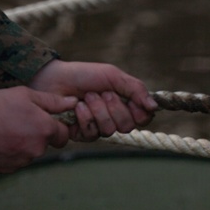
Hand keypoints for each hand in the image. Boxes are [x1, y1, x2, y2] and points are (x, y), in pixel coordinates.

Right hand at [0, 87, 76, 172]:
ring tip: (3, 129)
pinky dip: (8, 152)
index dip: (55, 127)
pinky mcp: (6, 169)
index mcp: (45, 130)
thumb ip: (53, 101)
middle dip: (36, 134)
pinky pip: (14, 160)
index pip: (63, 135)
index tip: (43, 120)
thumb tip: (74, 102)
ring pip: (29, 152)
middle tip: (18, 121)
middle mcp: (37, 149)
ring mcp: (22, 161)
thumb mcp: (25, 95)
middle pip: (44, 144)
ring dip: (22, 144)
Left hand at [28, 60, 157, 140]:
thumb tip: (154, 106)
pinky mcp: (81, 135)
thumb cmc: (84, 75)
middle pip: (128, 126)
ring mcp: (98, 127)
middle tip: (102, 93)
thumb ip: (136, 89)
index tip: (133, 102)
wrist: (54, 79)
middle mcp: (114, 118)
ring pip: (110, 130)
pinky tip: (76, 107)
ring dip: (98, 111)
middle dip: (114, 108)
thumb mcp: (113, 76)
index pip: (143, 118)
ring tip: (87, 97)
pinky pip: (92, 134)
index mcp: (125, 104)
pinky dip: (85, 118)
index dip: (140, 113)